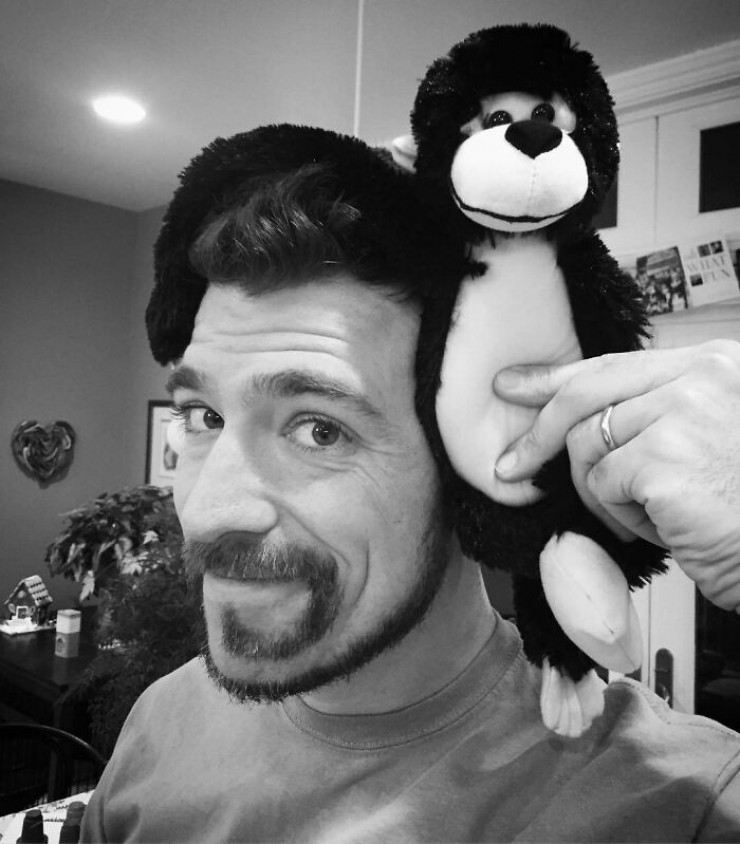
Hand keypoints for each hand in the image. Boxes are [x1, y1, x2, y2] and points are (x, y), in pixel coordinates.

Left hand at [492, 340, 739, 611]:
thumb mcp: (706, 439)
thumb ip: (654, 415)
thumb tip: (576, 423)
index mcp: (712, 365)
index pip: (613, 364)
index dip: (555, 378)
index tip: (515, 385)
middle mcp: (700, 377)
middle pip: (585, 395)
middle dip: (538, 432)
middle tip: (512, 465)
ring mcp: (683, 413)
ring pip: (588, 445)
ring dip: (602, 490)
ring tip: (648, 512)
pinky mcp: (664, 458)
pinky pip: (603, 484)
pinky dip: (620, 514)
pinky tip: (663, 524)